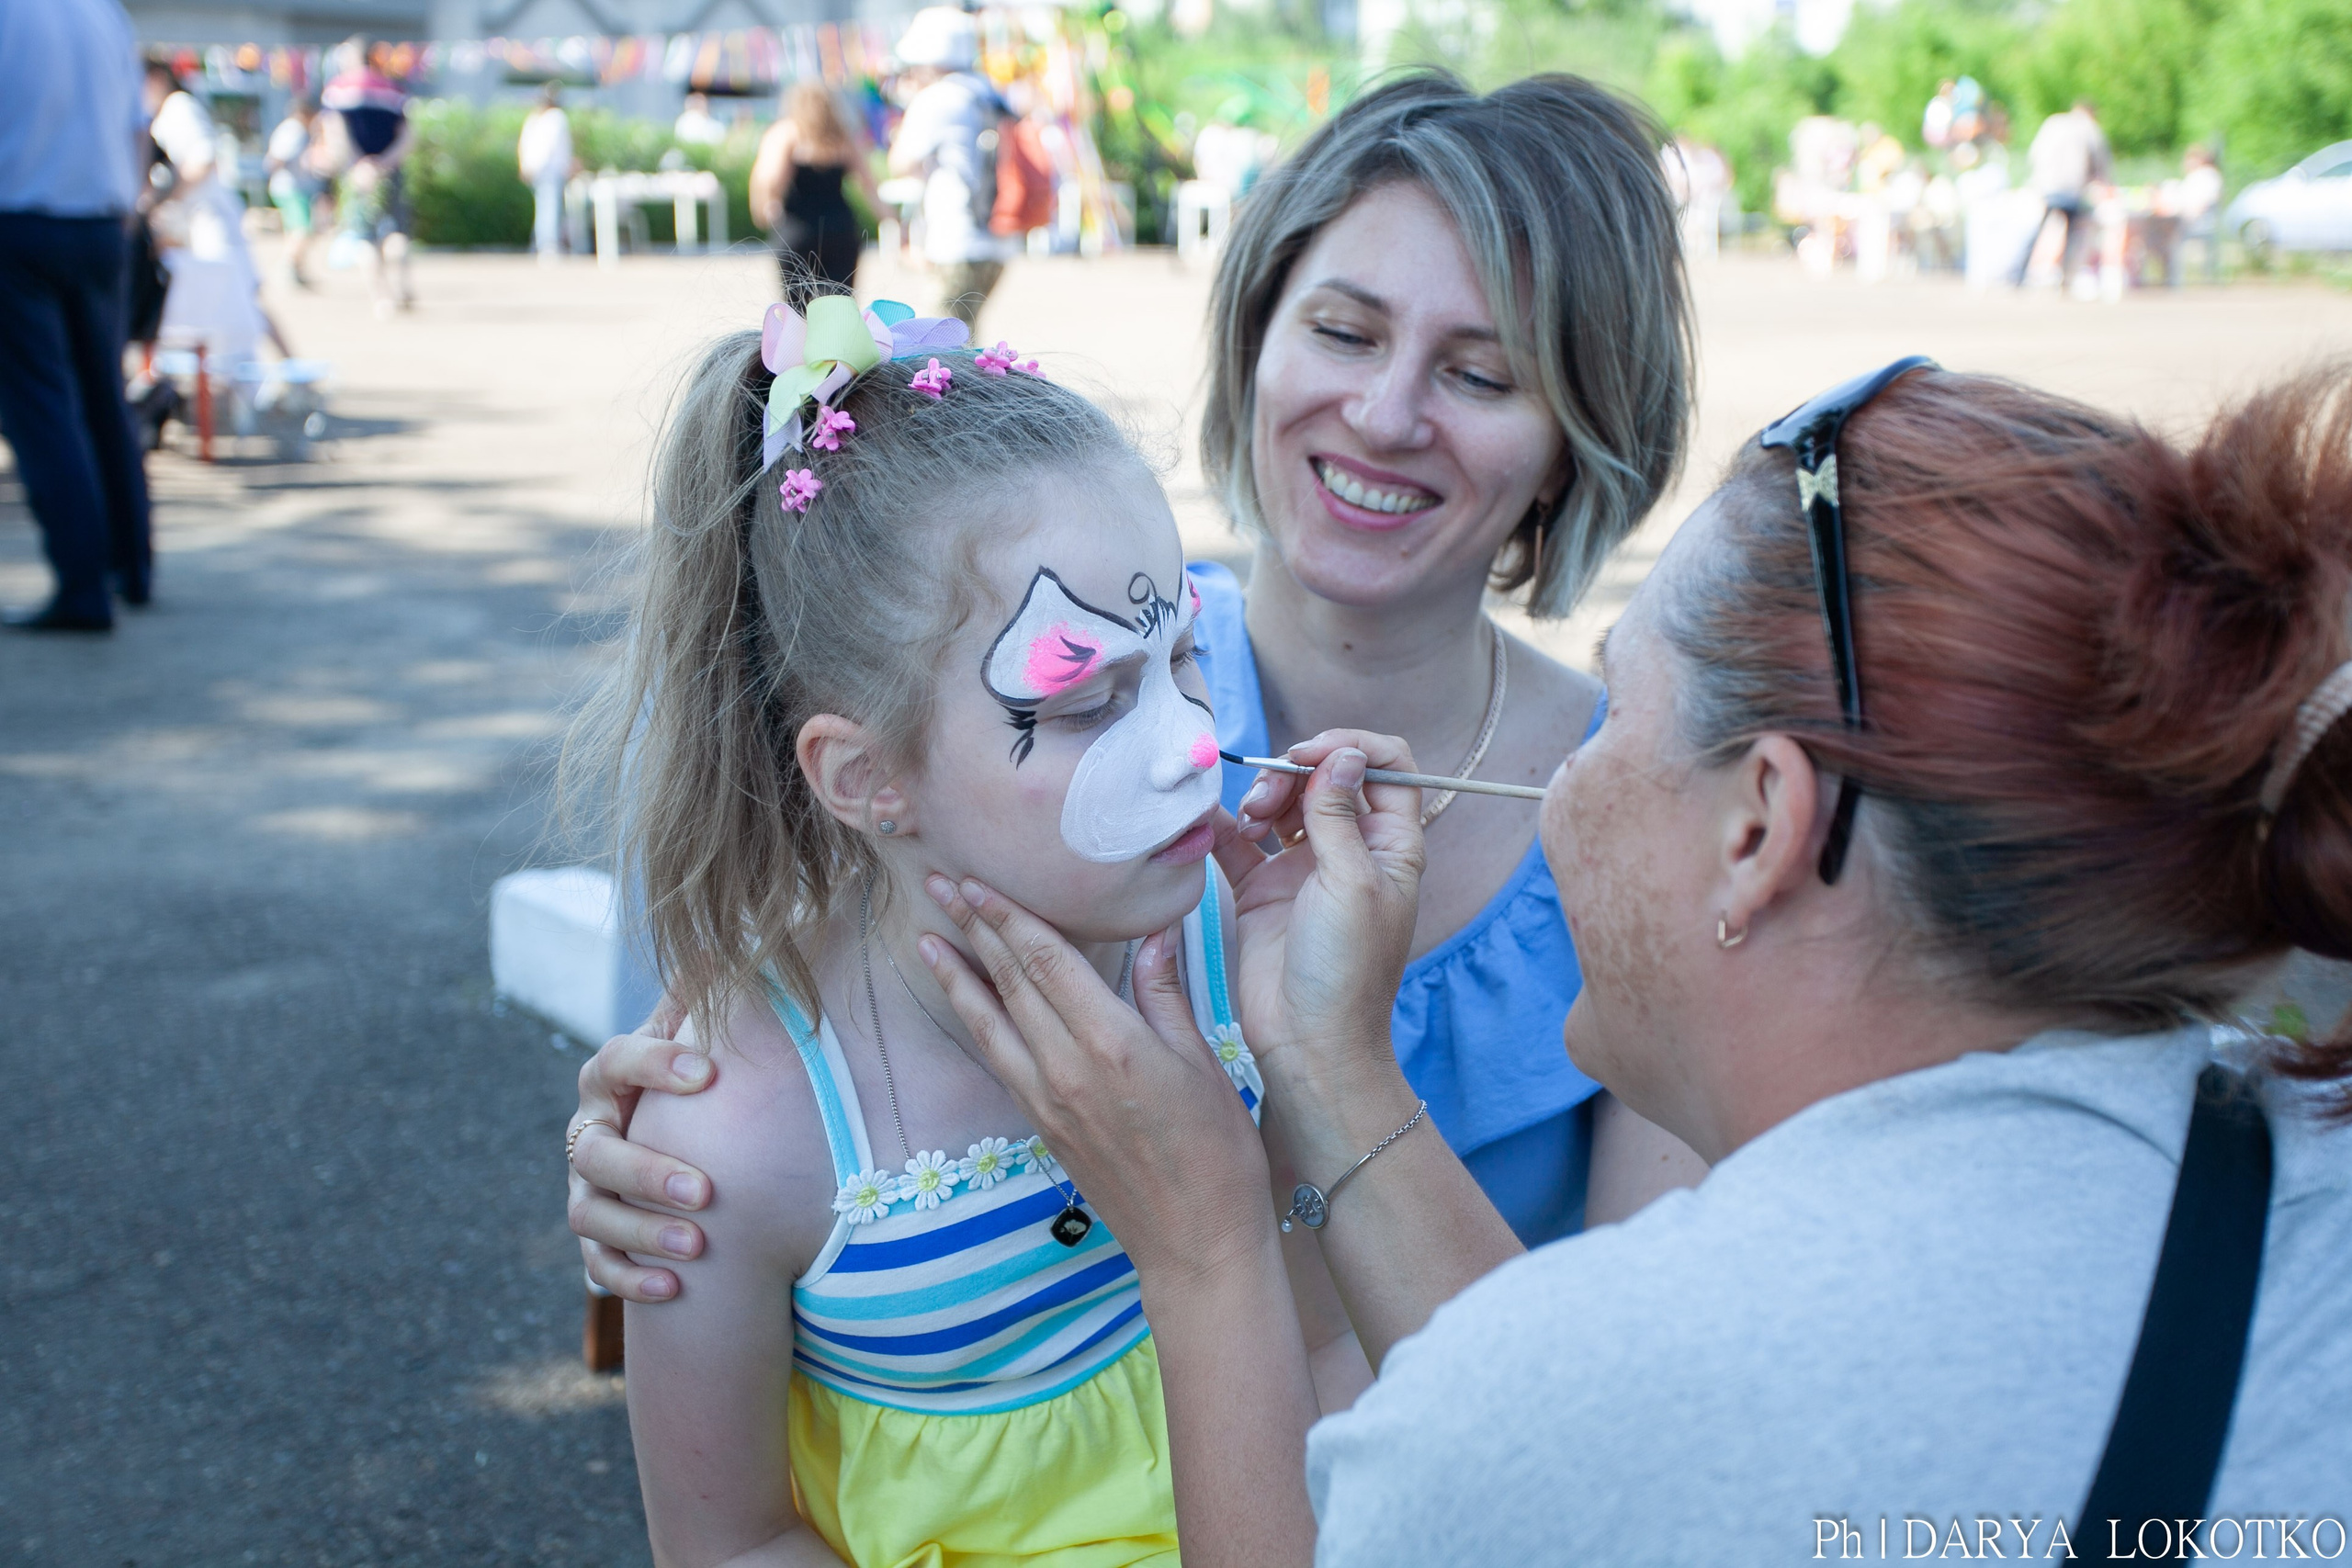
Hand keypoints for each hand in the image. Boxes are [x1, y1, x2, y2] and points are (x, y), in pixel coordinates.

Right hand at [566, 998, 718, 1301]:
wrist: (675, 1131)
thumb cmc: (698, 1077)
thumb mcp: (701, 1031)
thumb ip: (712, 993)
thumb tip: (733, 937)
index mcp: (611, 1077)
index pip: (617, 1061)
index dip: (656, 1064)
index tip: (707, 1073)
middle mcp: (589, 1131)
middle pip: (598, 1153)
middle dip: (649, 1173)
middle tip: (706, 1191)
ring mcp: (586, 1189)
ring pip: (592, 1213)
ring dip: (642, 1231)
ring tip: (699, 1244)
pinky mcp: (595, 1238)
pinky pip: (598, 1266)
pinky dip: (630, 1280)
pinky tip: (674, 1291)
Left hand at [918, 877, 1273, 1289]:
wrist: (1196, 1243)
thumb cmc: (1218, 1154)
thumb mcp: (1205, 1064)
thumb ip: (1167, 996)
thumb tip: (1154, 934)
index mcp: (1112, 1044)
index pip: (1047, 962)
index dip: (1008, 917)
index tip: (976, 882)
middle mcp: (1067, 1069)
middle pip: (1010, 983)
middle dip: (972, 929)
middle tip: (940, 884)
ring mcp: (1048, 1101)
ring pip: (990, 1023)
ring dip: (956, 976)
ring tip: (926, 938)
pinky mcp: (1043, 1127)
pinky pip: (1000, 1060)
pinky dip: (977, 1022)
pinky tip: (967, 1003)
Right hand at [1217, 734, 1424, 1090]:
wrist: (1308, 1040)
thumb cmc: (1347, 969)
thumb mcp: (1351, 881)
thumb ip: (1339, 814)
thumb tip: (1340, 754)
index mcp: (1391, 845)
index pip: (1386, 767)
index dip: (1349, 748)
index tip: (1309, 754)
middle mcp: (1350, 849)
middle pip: (1325, 778)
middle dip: (1293, 774)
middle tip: (1268, 798)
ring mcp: (1305, 867)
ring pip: (1284, 802)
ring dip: (1262, 799)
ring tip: (1249, 824)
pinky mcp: (1262, 889)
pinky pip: (1241, 841)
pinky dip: (1225, 825)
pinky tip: (1211, 824)